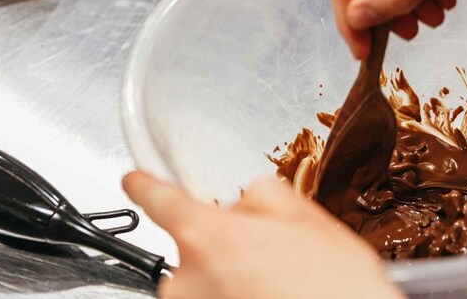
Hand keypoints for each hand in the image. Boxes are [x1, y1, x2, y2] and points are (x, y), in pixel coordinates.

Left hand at [123, 171, 401, 298]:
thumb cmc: (331, 284)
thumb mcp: (305, 218)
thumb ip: (262, 195)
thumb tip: (246, 200)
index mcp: (206, 236)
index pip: (158, 198)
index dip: (145, 184)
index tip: (134, 178)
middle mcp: (185, 278)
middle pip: (194, 245)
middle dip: (225, 245)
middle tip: (269, 256)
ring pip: (203, 280)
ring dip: (230, 278)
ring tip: (276, 285)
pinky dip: (232, 296)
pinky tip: (268, 296)